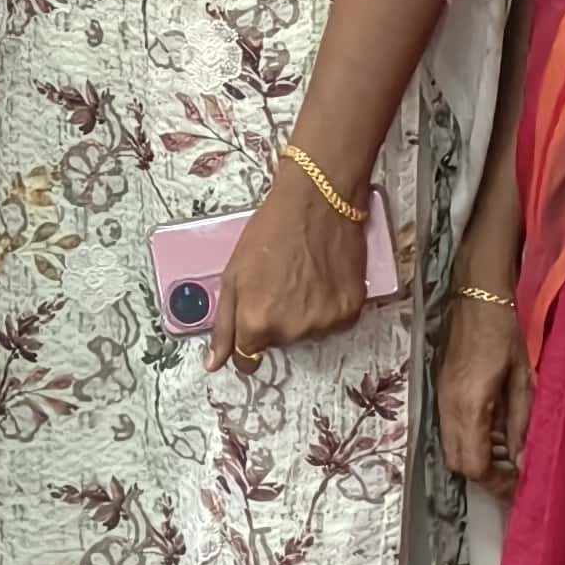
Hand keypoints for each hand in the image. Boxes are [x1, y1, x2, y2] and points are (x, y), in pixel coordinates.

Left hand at [212, 173, 367, 373]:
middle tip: (279, 283)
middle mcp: (291, 329)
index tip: (253, 326)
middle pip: (278, 343)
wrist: (319, 201)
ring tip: (302, 277)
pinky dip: (328, 307)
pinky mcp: (350, 312)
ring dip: (303, 314)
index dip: (247, 343)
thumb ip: (223, 325)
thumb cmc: (274, 229)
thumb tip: (214, 363)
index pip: (248, 360)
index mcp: (257, 321)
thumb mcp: (233, 274)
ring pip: (307, 333)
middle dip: (275, 320)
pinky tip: (322, 279)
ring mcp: (324, 322)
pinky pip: (333, 323)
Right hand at [439, 281, 527, 497]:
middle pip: (458, 463)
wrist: (476, 296)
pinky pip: (450, 430)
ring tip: (506, 453)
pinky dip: (470, 441)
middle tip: (513, 475)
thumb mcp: (522, 379)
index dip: (496, 482)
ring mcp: (441, 400)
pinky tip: (493, 430)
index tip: (519, 485)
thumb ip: (520, 423)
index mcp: (471, 405)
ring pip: (451, 449)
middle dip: (484, 476)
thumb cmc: (504, 332)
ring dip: (476, 459)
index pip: (474, 464)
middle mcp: (449, 408)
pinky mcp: (441, 392)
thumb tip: (522, 461)